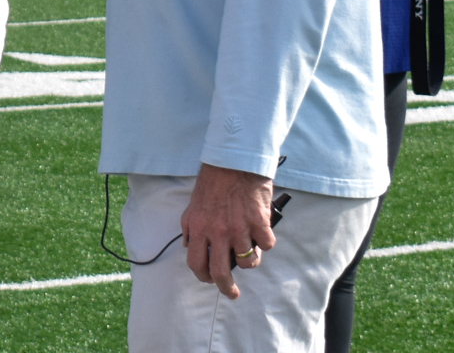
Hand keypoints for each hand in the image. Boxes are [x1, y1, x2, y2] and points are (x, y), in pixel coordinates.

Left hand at [180, 163, 275, 298]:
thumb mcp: (192, 204)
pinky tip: (262, 233)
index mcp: (197, 227)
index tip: (209, 280)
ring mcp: (239, 228)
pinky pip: (266, 245)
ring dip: (250, 260)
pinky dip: (266, 242)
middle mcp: (217, 232)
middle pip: (220, 272)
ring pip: (247, 262)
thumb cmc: (213, 180)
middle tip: (232, 293)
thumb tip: (187, 244)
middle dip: (226, 288)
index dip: (202, 277)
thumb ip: (189, 226)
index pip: (195, 263)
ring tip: (251, 251)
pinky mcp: (259, 222)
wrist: (234, 160)